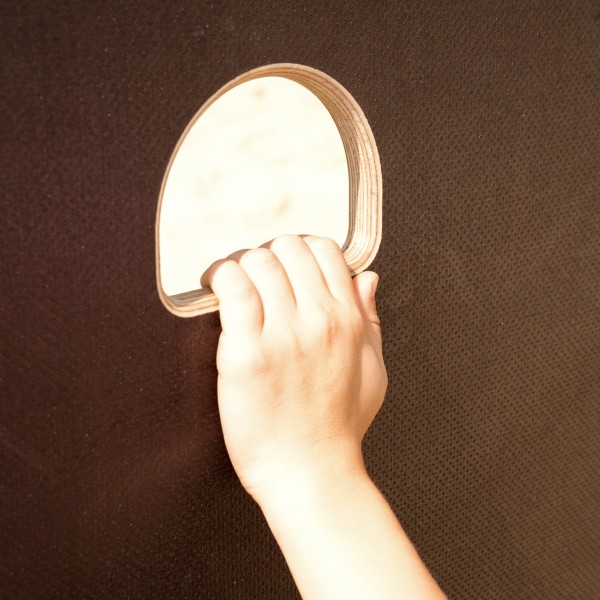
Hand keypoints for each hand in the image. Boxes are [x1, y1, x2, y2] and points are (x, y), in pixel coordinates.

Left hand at [201, 235, 386, 501]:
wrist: (308, 471)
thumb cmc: (337, 426)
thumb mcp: (372, 369)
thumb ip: (370, 317)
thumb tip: (367, 277)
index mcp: (347, 319)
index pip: (324, 250)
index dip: (302, 250)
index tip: (287, 267)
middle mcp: (318, 318)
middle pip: (287, 248)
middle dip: (270, 256)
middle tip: (258, 279)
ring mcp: (282, 334)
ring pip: (258, 261)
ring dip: (243, 266)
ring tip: (236, 286)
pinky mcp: (247, 352)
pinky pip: (233, 288)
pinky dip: (222, 277)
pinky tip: (218, 284)